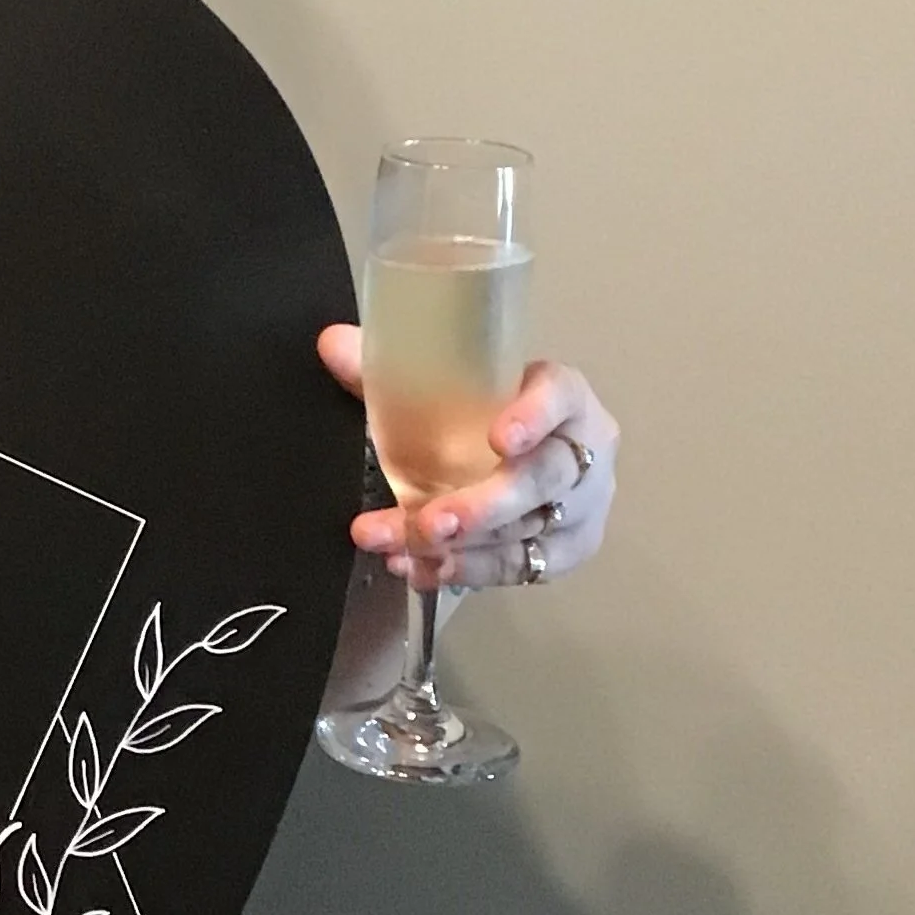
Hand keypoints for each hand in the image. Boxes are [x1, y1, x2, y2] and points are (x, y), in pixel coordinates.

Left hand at [318, 325, 619, 591]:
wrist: (527, 452)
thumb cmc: (485, 409)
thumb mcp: (449, 385)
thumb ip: (392, 368)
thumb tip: (330, 344)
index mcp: (564, 395)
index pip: (560, 396)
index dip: (534, 415)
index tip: (498, 437)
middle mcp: (585, 452)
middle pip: (544, 480)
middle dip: (485, 506)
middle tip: (431, 521)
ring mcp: (581, 508)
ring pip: (527, 532)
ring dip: (461, 547)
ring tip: (400, 548)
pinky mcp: (567, 551)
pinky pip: (522, 568)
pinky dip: (468, 571)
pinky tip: (420, 569)